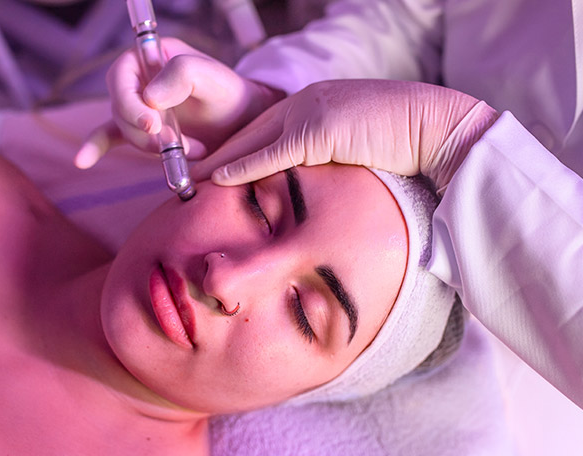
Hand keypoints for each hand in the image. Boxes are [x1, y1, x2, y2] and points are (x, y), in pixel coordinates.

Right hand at [75, 38, 283, 168]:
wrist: (241, 123)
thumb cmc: (228, 94)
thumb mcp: (212, 77)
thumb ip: (182, 74)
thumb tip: (150, 97)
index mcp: (151, 58)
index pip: (121, 76)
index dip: (130, 102)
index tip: (153, 124)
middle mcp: (140, 80)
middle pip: (119, 107)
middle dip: (144, 131)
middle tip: (174, 143)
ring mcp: (138, 107)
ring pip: (124, 130)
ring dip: (151, 146)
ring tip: (187, 150)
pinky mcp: (141, 131)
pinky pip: (110, 137)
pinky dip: (96, 147)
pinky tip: (82, 161)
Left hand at [193, 79, 498, 190]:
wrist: (435, 125)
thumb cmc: (402, 142)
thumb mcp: (355, 148)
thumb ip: (328, 160)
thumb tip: (315, 187)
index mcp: (312, 106)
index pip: (263, 131)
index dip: (235, 151)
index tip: (212, 171)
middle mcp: (304, 103)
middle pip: (248, 132)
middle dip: (216, 155)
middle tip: (185, 175)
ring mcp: (310, 112)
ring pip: (252, 140)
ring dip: (219, 163)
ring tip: (189, 181)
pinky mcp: (319, 129)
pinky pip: (272, 152)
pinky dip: (243, 166)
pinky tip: (218, 180)